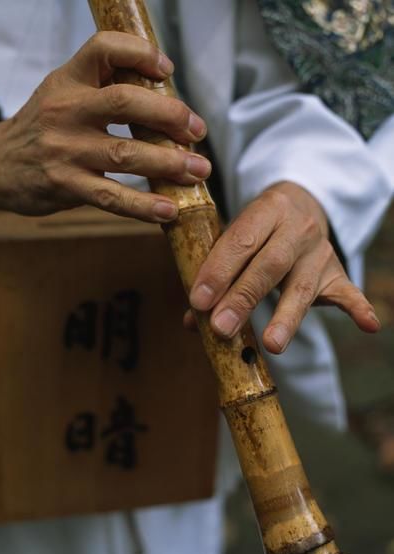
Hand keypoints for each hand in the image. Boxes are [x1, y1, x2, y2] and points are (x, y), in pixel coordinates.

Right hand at [0, 32, 209, 218]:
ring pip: (125, 154)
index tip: (168, 71)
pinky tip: (168, 210)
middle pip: (125, 102)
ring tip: (198, 170)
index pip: (104, 50)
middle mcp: (67, 111)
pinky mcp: (67, 186)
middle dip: (169, 115)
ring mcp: (66, 151)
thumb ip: (102, 89)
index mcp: (68, 81)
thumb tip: (163, 97)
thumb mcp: (62, 94)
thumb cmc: (41, 128)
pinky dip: (143, 205)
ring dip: (169, 163)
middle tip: (196, 130)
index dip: (141, 54)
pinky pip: (112, 197)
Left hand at [189, 182, 379, 352]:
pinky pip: (349, 292)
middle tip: (222, 328)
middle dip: (243, 298)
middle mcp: (296, 229)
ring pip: (302, 287)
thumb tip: (191, 322)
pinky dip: (358, 308)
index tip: (198, 301)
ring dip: (286, 317)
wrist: (302, 203)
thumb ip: (214, 273)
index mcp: (266, 210)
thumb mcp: (235, 236)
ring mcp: (319, 252)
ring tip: (272, 345)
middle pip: (269, 266)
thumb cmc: (257, 229)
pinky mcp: (336, 273)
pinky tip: (369, 325)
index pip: (240, 240)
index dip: (218, 271)